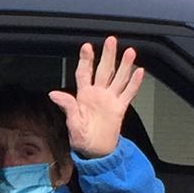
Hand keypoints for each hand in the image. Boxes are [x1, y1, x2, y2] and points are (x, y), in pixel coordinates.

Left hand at [48, 36, 144, 159]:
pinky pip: (129, 93)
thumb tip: (53, 94)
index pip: (84, 73)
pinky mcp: (120, 108)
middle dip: (108, 55)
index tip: (87, 46)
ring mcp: (110, 100)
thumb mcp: (72, 124)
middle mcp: (98, 94)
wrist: (96, 152)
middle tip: (111, 40)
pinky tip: (139, 71)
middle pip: (104, 70)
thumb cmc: (81, 138)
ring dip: (124, 65)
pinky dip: (135, 83)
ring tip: (129, 52)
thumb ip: (67, 107)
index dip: (86, 60)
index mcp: (83, 96)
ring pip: (118, 78)